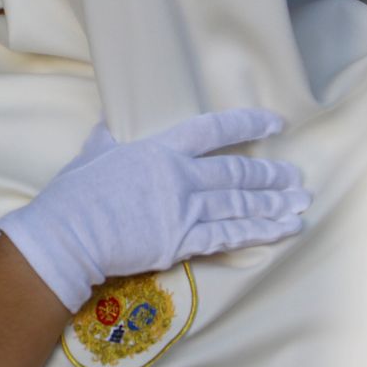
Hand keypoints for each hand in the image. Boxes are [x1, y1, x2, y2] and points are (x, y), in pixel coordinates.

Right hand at [0, 108, 308, 310]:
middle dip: (271, 176)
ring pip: (240, 204)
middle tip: (295, 178)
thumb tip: (109, 124)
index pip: (215, 130)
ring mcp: (183, 211)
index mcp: (160, 149)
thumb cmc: (75, 193)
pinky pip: (229, 237)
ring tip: (299, 204)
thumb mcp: (93, 152)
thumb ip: (109, 138)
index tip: (276, 124)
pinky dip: (259, 233)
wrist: (68, 235)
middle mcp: (180, 177)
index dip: (249, 125)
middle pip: (237, 172)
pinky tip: (281, 231)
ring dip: (273, 204)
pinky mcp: (182, 242)